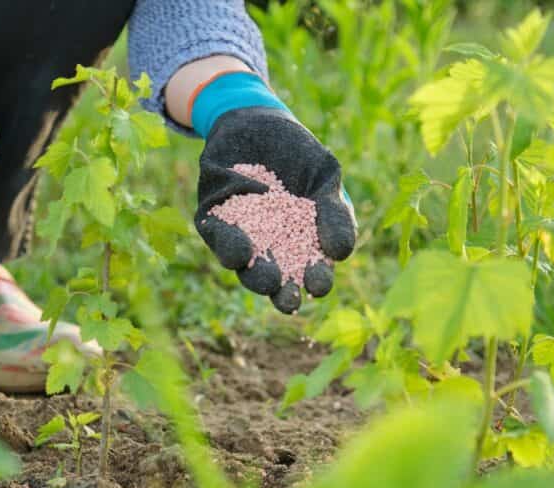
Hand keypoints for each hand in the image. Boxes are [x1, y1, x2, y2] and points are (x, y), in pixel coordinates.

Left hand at [196, 107, 356, 313]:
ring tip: (268, 281)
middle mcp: (268, 248)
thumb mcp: (325, 177)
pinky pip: (218, 237)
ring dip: (256, 276)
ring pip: (245, 266)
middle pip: (276, 280)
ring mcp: (239, 236)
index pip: (309, 271)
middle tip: (290, 301)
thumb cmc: (299, 154)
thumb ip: (334, 213)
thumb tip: (340, 254)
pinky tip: (240, 252)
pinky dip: (228, 245)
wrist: (257, 119)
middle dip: (283, 292)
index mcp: (300, 244)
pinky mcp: (212, 220)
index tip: (319, 285)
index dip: (315, 280)